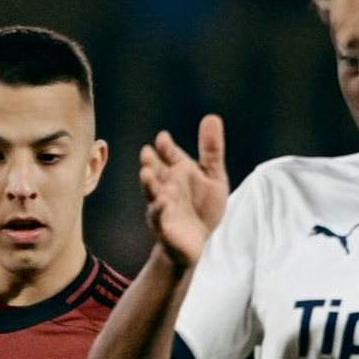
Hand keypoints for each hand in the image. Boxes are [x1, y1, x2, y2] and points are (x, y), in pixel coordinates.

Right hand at [140, 115, 228, 268]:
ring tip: (145, 173)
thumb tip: (211, 116)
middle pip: (156, 171)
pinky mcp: (164, 227)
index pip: (169, 154)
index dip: (166, 147)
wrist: (197, 242)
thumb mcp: (213, 176)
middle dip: (151, 163)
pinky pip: (159, 217)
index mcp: (177, 170)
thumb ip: (211, 150)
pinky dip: (159, 210)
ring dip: (148, 184)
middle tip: (147, 153)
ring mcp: (162, 206)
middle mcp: (166, 185)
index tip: (164, 139)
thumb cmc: (202, 207)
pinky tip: (162, 201)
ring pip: (152, 193)